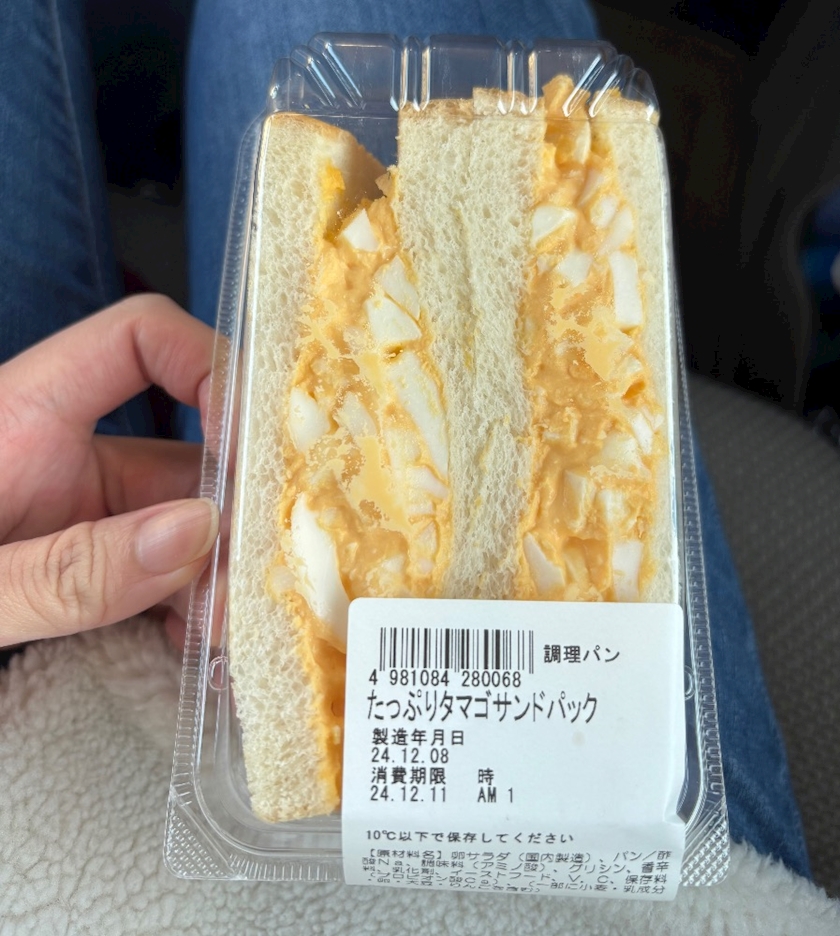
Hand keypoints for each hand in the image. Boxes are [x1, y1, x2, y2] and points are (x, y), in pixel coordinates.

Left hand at [0, 294, 219, 646]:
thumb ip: (64, 569)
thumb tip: (199, 533)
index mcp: (24, 418)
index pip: (141, 340)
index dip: (210, 366)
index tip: (251, 448)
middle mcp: (69, 456)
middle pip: (191, 450)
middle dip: (233, 513)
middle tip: (250, 587)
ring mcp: (86, 515)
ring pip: (191, 522)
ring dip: (221, 578)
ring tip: (224, 643)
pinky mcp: (92, 565)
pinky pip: (168, 574)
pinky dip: (195, 610)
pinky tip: (202, 656)